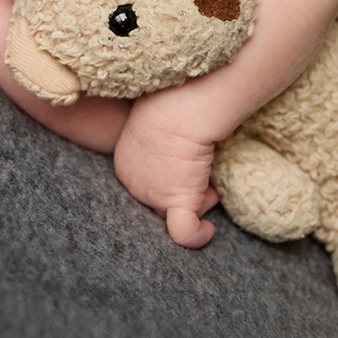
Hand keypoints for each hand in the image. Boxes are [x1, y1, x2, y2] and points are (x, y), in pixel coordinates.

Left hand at [113, 92, 222, 248]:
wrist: (179, 106)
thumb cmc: (172, 102)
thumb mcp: (157, 120)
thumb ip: (161, 139)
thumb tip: (182, 150)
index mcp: (126, 163)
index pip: (148, 186)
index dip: (171, 180)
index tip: (189, 166)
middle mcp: (135, 184)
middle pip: (160, 203)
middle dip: (185, 193)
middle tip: (204, 178)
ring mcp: (153, 195)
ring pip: (174, 216)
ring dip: (197, 205)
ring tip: (211, 186)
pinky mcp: (175, 201)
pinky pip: (184, 233)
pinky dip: (197, 236)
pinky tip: (207, 230)